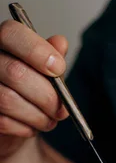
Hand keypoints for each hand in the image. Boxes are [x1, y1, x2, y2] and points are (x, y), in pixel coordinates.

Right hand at [0, 20, 68, 157]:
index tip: (59, 69)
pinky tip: (32, 127)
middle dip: (46, 96)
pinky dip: (25, 128)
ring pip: (8, 99)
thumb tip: (60, 43)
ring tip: (49, 120)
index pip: (12, 33)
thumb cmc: (33, 91)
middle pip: (15, 72)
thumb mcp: (47, 72)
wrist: (19, 123)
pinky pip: (3, 121)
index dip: (38, 51)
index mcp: (4, 42)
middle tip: (62, 110)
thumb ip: (52, 57)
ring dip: (38, 116)